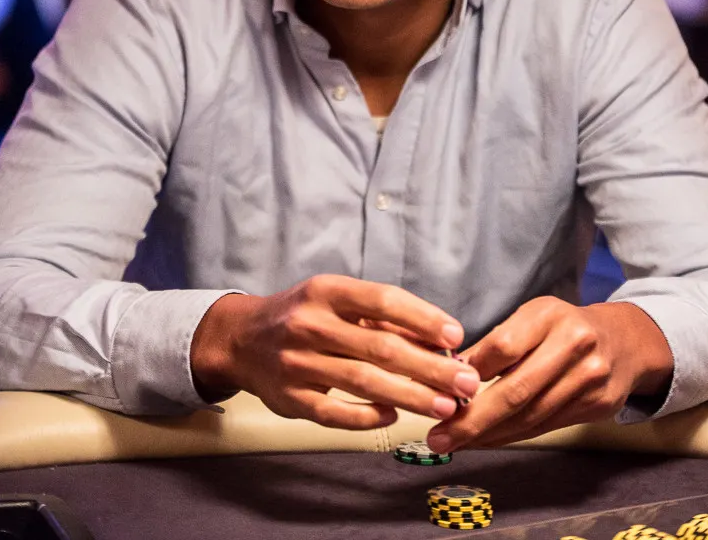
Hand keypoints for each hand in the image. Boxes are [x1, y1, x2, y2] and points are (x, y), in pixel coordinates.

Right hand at [189, 274, 481, 429]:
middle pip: (380, 347)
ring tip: (446, 405)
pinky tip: (395, 416)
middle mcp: (310, 324)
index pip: (383, 300)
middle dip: (430, 366)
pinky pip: (335, 413)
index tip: (456, 336)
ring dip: (411, 395)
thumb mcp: (334, 299)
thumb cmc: (303, 315)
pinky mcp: (290, 399)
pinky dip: (368, 416)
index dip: (423, 318)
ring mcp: (298, 364)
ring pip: (363, 382)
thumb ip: (379, 317)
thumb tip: (437, 340)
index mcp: (326, 291)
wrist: (241, 339)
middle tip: (466, 381)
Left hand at [426, 298, 673, 450]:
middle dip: (473, 418)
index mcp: (550, 315)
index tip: (441, 388)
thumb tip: (452, 371)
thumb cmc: (564, 327)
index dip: (471, 371)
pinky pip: (546, 426)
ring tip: (456, 442)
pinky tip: (488, 440)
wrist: (625, 342)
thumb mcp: (533, 317)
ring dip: (489, 434)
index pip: (504, 346)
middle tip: (439, 435)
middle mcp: (574, 344)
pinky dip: (512, 435)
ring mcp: (590, 378)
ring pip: (530, 416)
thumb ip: (499, 341)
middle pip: (516, 390)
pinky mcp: (599, 406)